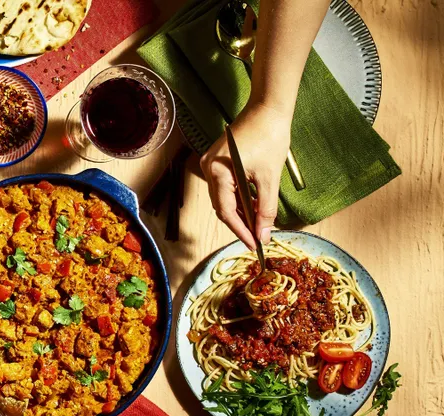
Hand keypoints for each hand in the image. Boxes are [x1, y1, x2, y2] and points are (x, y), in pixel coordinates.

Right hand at [199, 101, 292, 249]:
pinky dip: (238, 197)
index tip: (254, 244)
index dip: (240, 230)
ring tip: (258, 222)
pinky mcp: (217, 160)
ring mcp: (210, 164)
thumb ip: (266, 208)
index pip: (225, 210)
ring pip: (223, 197)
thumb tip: (264, 233)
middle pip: (221, 205)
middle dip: (240, 222)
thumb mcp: (270, 177)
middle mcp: (208, 169)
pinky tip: (253, 203)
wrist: (268, 108)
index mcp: (217, 172)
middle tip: (257, 236)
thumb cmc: (270, 137)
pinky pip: (225, 186)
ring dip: (240, 210)